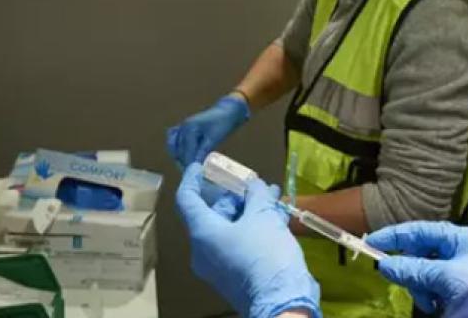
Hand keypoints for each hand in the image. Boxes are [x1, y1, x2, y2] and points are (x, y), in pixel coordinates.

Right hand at [166, 95, 249, 166]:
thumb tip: (196, 166)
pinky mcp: (184, 129)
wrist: (227, 111)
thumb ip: (203, 152)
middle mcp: (182, 128)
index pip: (186, 152)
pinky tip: (181, 157)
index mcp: (189, 129)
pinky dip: (176, 149)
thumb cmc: (223, 123)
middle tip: (190, 174)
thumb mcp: (214, 138)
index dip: (189, 165)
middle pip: (179, 151)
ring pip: (175, 147)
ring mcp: (182, 127)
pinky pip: (174, 140)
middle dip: (183, 163)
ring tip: (186, 168)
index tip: (191, 176)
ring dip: (179, 158)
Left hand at [176, 164, 320, 317]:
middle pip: (211, 214)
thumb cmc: (266, 254)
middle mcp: (203, 251)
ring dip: (247, 212)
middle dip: (233, 196)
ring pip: (227, 229)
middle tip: (253, 184)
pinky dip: (250, 229)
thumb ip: (256, 194)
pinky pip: (236, 244)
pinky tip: (273, 219)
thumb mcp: (264, 215)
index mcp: (202, 233)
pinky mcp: (232, 276)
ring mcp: (217, 266)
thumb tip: (254, 186)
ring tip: (270, 198)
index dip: (192, 179)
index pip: (186, 199)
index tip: (199, 166)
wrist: (281, 301)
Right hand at [366, 221, 467, 313]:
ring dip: (421, 287)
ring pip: (423, 273)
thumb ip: (414, 269)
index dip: (395, 235)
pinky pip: (432, 288)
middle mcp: (462, 251)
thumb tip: (385, 264)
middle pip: (421, 253)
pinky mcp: (457, 291)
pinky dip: (429, 297)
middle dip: (412, 269)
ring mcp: (460, 272)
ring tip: (431, 301)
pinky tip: (436, 305)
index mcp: (464, 238)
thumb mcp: (445, 276)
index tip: (371, 243)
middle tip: (405, 281)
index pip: (422, 230)